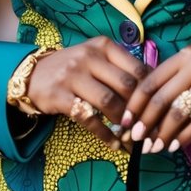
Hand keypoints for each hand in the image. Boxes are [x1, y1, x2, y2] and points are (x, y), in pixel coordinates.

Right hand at [26, 37, 147, 148]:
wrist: (33, 75)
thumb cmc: (74, 68)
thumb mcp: (96, 58)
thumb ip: (122, 68)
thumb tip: (154, 90)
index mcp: (103, 46)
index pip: (137, 68)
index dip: (150, 91)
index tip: (157, 109)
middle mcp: (88, 57)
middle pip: (126, 85)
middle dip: (140, 109)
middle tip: (147, 126)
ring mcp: (72, 75)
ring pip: (109, 102)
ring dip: (124, 123)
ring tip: (132, 136)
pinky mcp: (60, 96)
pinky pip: (89, 118)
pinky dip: (105, 135)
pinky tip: (114, 144)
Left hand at [122, 47, 190, 153]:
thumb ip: (174, 78)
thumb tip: (143, 109)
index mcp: (185, 56)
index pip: (151, 80)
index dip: (135, 103)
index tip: (125, 121)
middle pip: (161, 98)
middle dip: (145, 122)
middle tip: (136, 139)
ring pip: (179, 112)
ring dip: (163, 134)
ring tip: (154, 148)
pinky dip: (184, 137)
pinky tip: (175, 146)